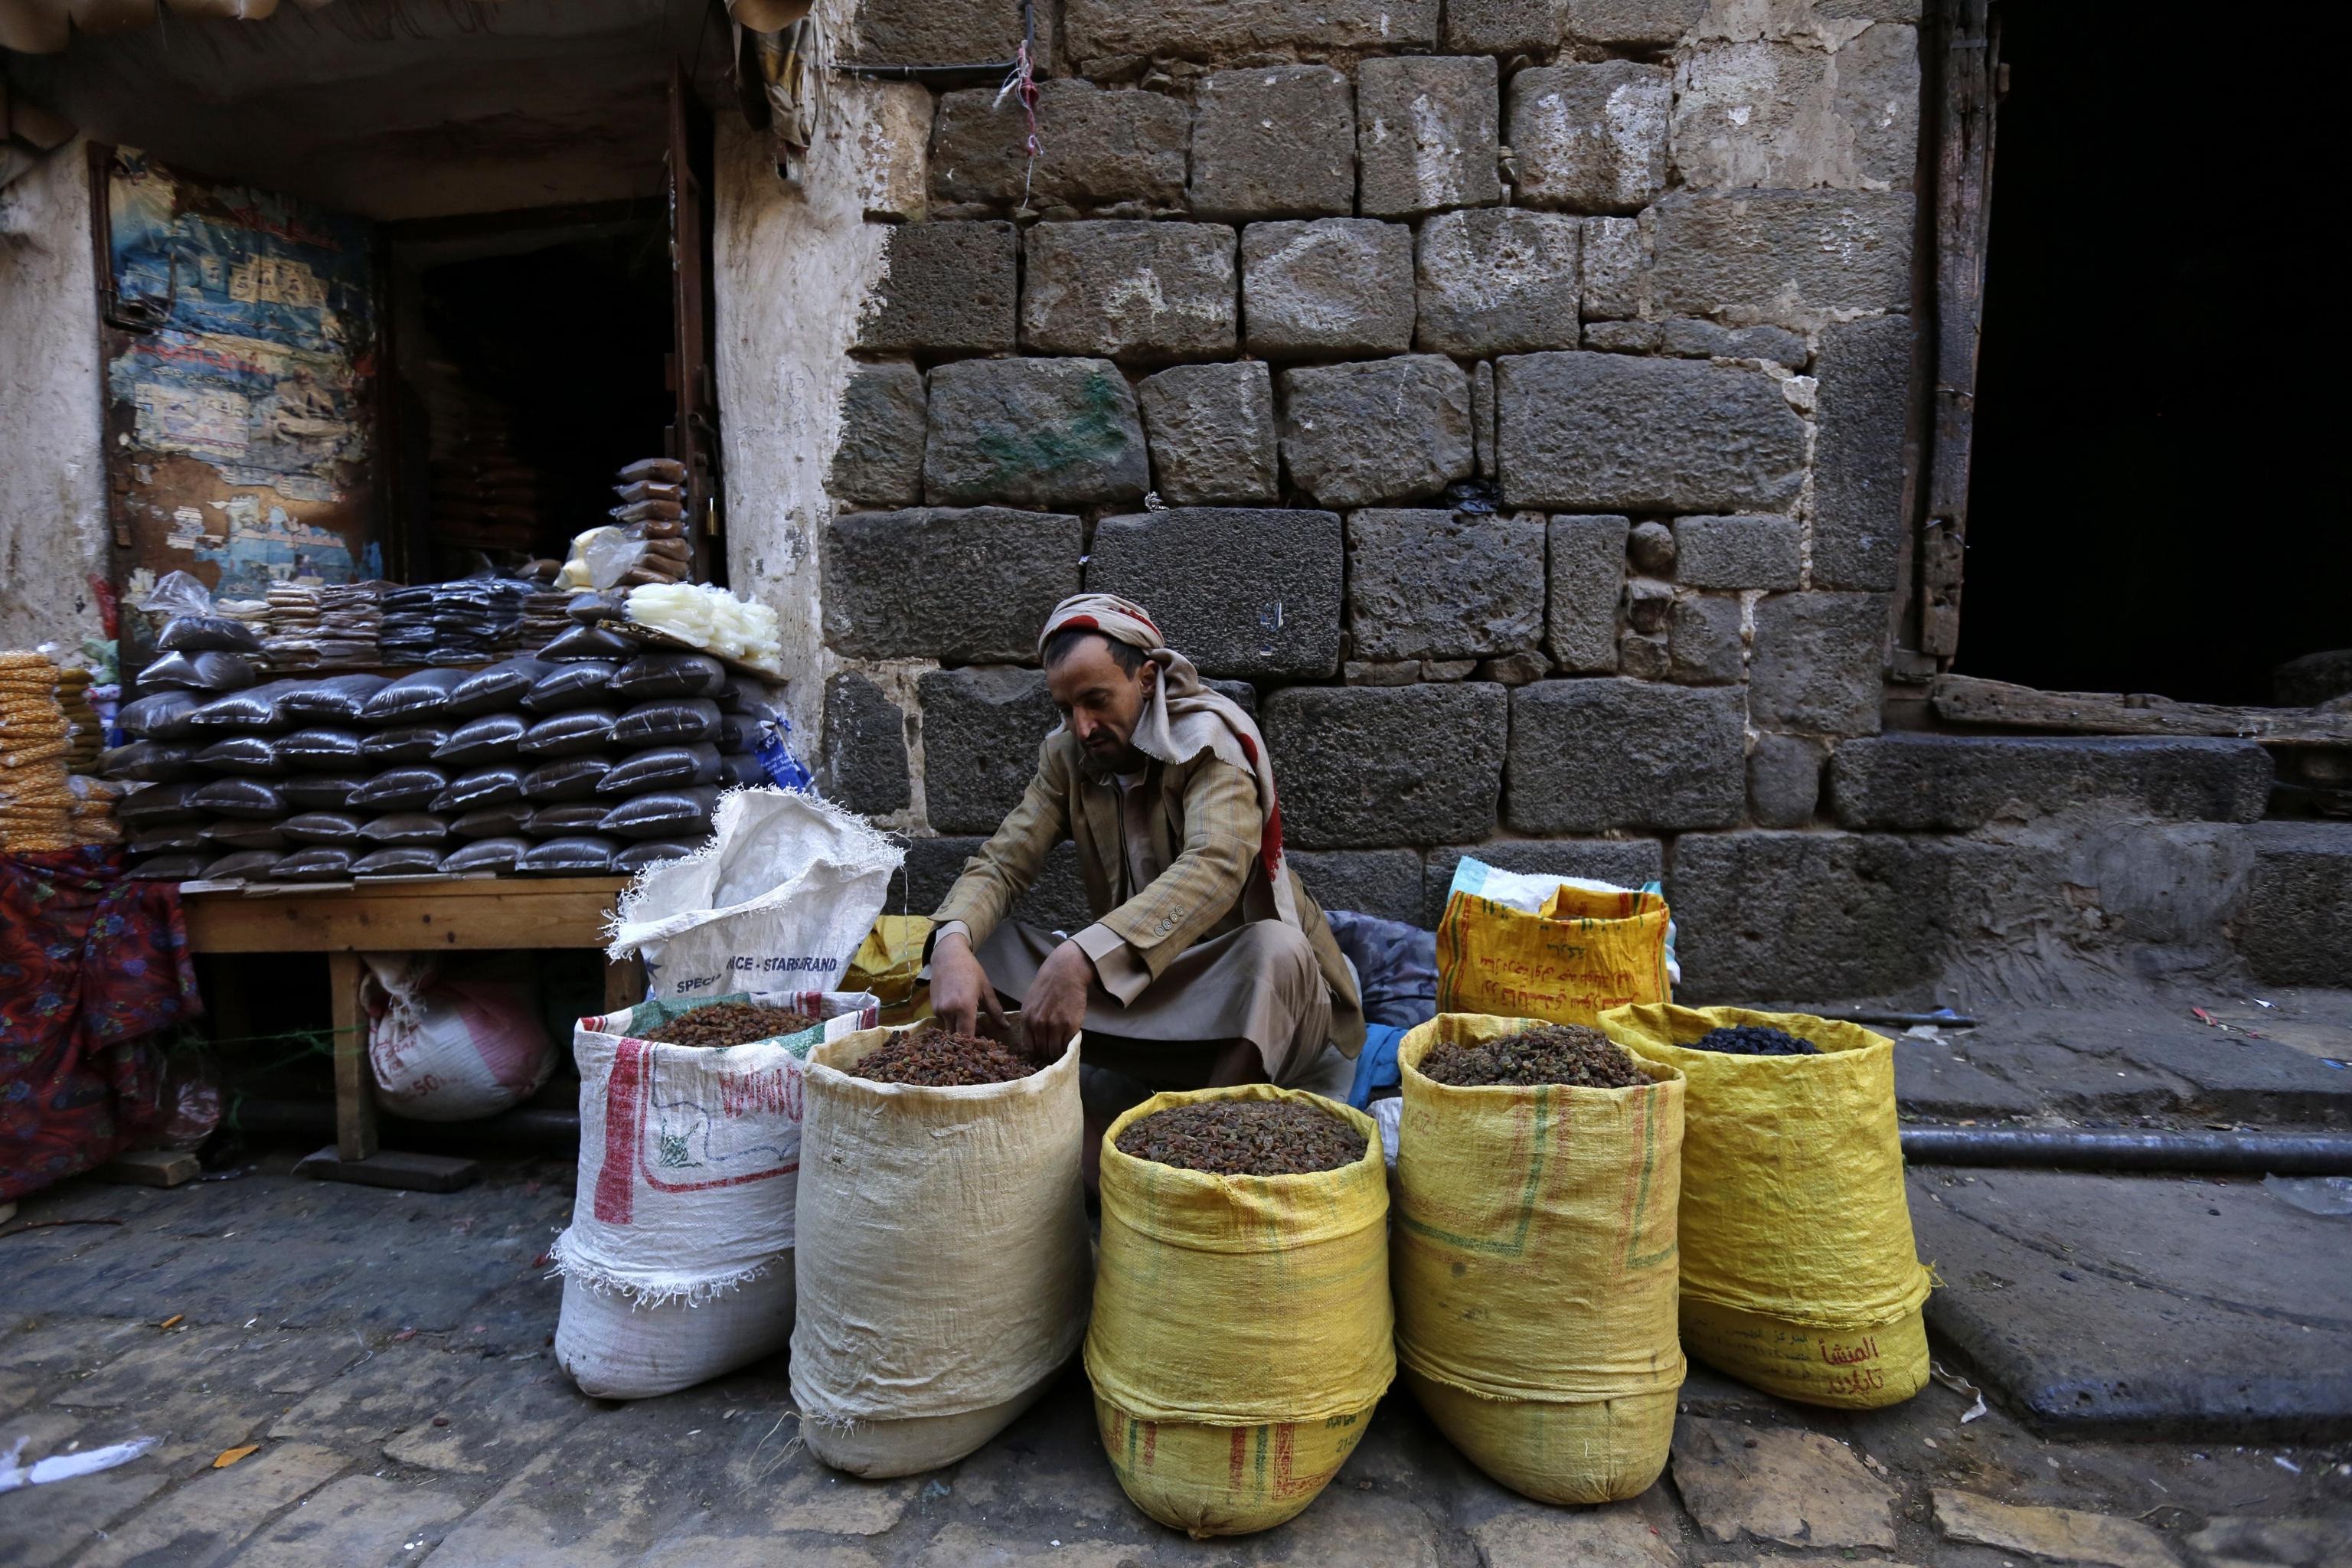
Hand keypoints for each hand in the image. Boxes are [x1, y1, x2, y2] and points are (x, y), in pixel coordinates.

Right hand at [930, 931, 1005, 1037]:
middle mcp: (948, 1012)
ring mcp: (939, 1011)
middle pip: (957, 1037)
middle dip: (967, 1041)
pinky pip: (944, 1023)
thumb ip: (995, 1011)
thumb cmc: (971, 971)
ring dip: (959, 1032)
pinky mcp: (933, 1009)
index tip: (984, 1049)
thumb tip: (1006, 1027)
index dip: (974, 1045)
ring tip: (972, 1026)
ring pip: (949, 1031)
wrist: (948, 956)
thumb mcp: (986, 989)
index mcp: (964, 1007)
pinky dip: (953, 1023)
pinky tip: (961, 1016)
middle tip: (980, 1040)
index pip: (967, 1037)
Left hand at [1023, 940, 1094, 1059]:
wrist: (1066, 972)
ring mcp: (1055, 1026)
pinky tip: (1069, 1040)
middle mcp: (1038, 1024)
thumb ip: (1030, 1020)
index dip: (1035, 1052)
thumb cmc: (1048, 984)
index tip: (1041, 1052)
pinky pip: (1067, 1045)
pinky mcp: (1070, 1026)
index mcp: (1027, 1019)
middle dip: (1047, 1053)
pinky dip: (1068, 1046)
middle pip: (1041, 1051)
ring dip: (1058, 1052)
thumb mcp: (1030, 1002)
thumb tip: (1033, 1038)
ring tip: (1062, 1047)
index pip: (1028, 1047)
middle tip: (1053, 1051)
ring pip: (1054, 1051)